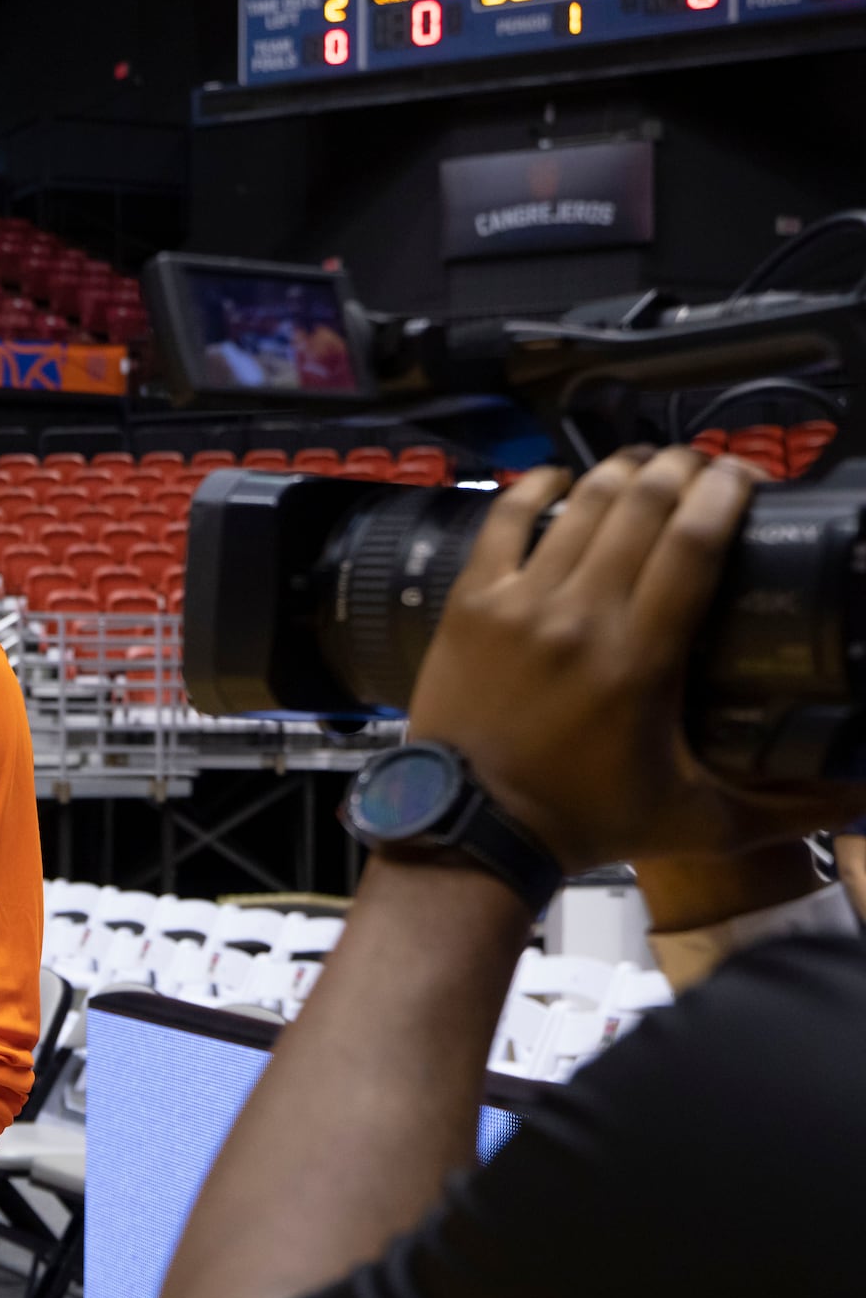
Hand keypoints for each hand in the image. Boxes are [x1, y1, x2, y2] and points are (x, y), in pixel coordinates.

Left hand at [405, 447, 862, 871]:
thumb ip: (788, 808)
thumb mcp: (698, 821)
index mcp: (642, 657)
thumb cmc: (585, 823)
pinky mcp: (471, 604)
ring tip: (647, 466)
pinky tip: (561, 476)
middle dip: (682, 469)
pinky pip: (504, 519)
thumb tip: (861, 801)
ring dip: (622, 471)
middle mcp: (580, 616)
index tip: (748, 478)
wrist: (471, 831)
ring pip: (581, 503)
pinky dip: (538, 486)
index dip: (727, 491)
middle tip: (703, 469)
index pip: (696, 540)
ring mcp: (519, 604)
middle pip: (642, 504)